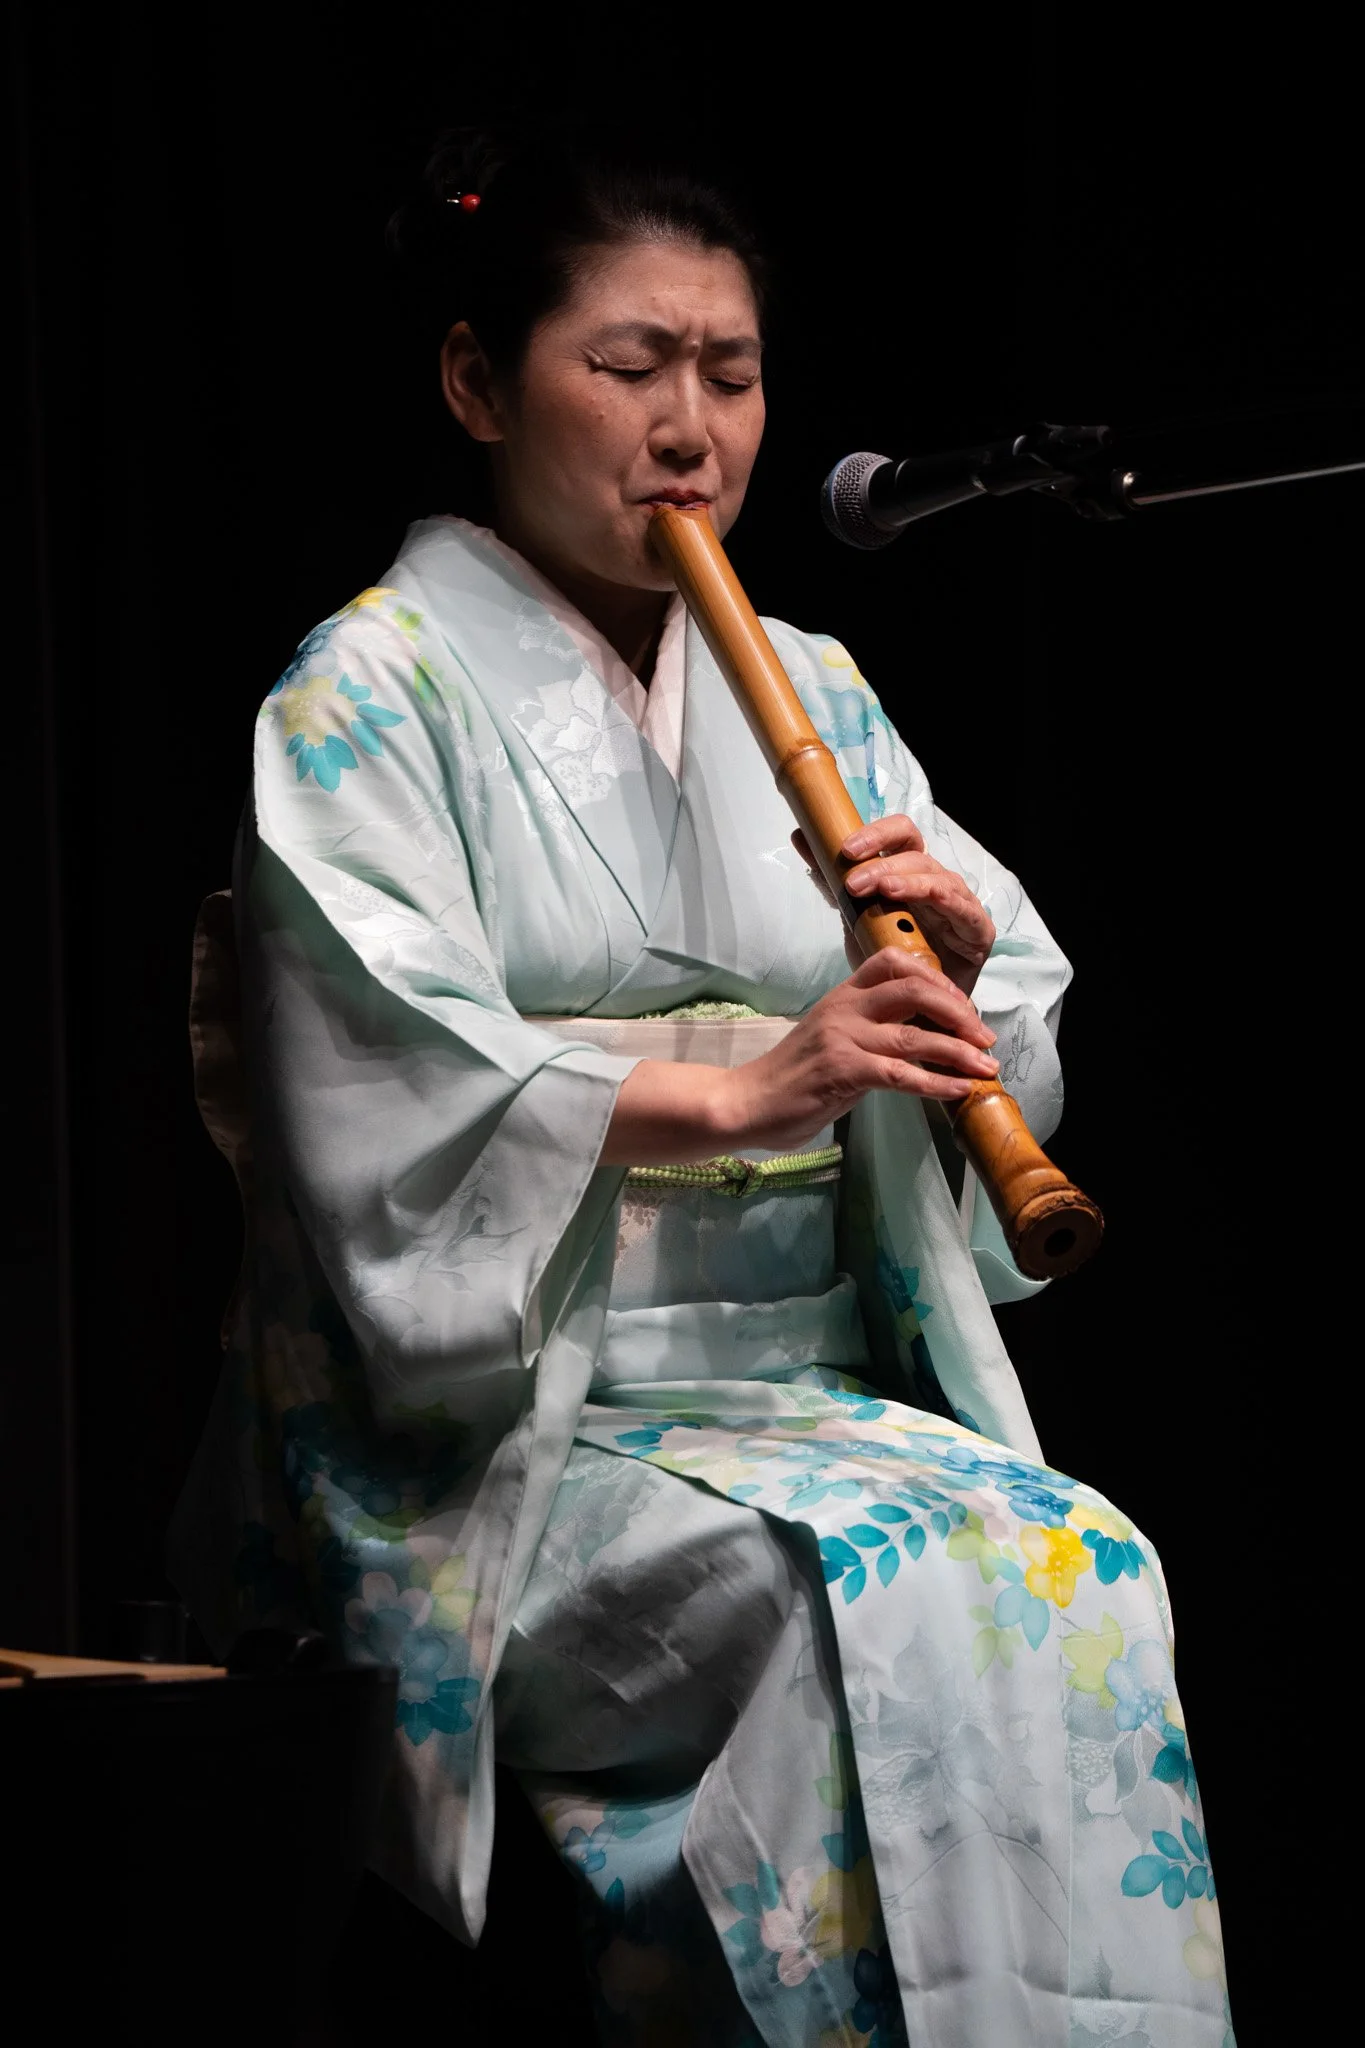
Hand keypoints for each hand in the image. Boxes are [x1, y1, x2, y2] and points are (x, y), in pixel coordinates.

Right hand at [714, 947, 999, 1153]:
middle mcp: (845, 1008)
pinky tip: (959, 1089)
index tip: (962, 1006)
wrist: (746, 1101)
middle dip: (959, 1012)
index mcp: (843, 995)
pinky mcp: (843, 1071)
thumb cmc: (791, 1077)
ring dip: (960, 1051)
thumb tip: (921, 1039)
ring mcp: (843, 1038)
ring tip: (988, 1068)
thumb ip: (869, 1031)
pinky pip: (901, 1074)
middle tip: (985, 1038)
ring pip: (915, 1036)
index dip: (936, 978)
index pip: (894, 962)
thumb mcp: (832, 1039)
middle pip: (915, 989)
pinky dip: (936, 1082)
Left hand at [794, 816, 995, 997]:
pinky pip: (963, 908)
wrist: (914, 1014)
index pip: (900, 836)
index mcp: (910, 874)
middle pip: (916, 851)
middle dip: (882, 863)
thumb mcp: (856, 916)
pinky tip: (920, 902)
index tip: (844, 849)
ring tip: (882, 890)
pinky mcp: (978, 930)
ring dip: (906, 880)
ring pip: (937, 877)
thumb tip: (801, 836)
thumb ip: (833, 879)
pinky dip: (942, 900)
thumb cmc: (891, 962)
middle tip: (854, 883)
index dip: (876, 835)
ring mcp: (960, 904)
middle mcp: (936, 882)